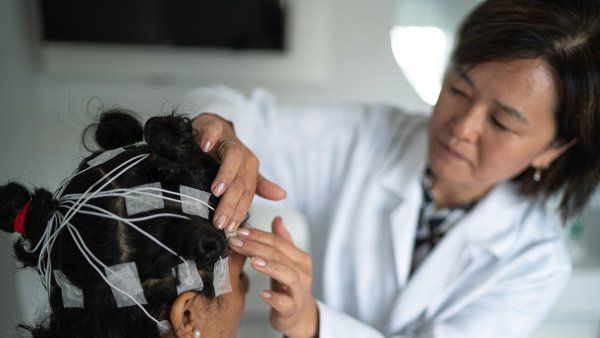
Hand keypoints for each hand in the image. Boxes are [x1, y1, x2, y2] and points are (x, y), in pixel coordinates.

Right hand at [192, 113, 285, 231]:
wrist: (214, 126)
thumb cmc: (228, 154)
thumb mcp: (243, 171)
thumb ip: (259, 185)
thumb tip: (283, 196)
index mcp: (249, 168)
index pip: (247, 194)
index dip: (240, 211)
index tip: (230, 229)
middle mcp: (242, 156)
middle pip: (240, 181)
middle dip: (231, 202)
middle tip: (220, 221)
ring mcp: (228, 140)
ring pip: (232, 157)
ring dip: (226, 174)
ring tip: (216, 190)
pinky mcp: (213, 126)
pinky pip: (213, 129)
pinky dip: (210, 137)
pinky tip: (204, 147)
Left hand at [229, 217, 317, 337]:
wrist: (298, 315)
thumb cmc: (288, 286)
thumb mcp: (285, 262)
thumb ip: (282, 241)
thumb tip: (278, 219)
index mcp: (300, 259)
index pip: (278, 242)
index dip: (259, 235)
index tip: (239, 231)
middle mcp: (303, 273)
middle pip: (280, 255)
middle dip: (256, 247)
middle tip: (236, 242)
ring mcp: (299, 291)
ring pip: (287, 275)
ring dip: (270, 267)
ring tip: (253, 262)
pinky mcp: (292, 308)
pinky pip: (286, 303)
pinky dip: (275, 299)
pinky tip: (263, 294)